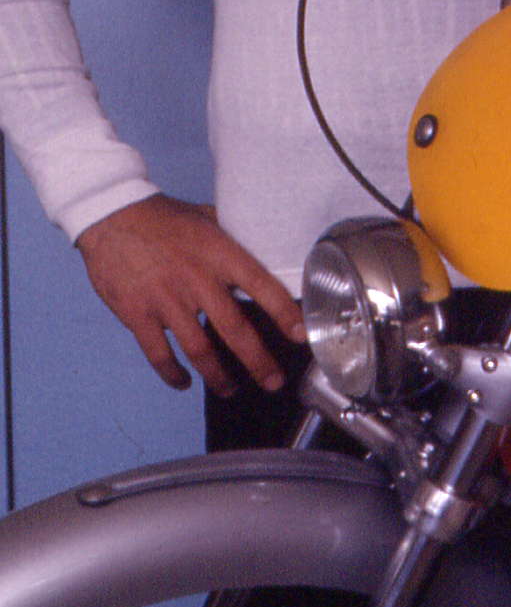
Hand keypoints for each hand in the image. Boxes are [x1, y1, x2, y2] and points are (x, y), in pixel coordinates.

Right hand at [75, 196, 304, 395]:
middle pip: (235, 329)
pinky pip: (158, 354)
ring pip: (199, 349)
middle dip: (258, 361)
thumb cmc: (165, 217)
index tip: (301, 335)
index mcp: (220, 254)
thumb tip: (265, 244)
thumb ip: (235, 237)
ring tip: (231, 389)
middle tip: (273, 382)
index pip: (262, 286)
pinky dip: (172, 373)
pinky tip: (184, 383)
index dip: (284, 313)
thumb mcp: (208, 217)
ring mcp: (166, 300)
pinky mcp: (137, 315)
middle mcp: (197, 280)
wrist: (112, 216)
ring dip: (218, 376)